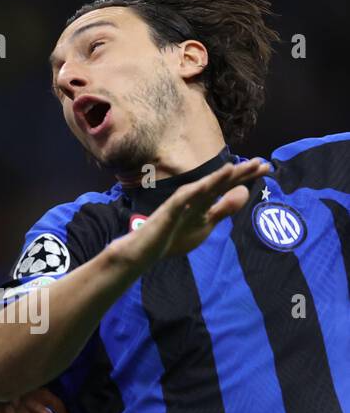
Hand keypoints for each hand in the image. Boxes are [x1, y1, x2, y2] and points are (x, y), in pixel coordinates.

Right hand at [109, 159, 270, 270]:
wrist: (145, 250)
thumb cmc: (174, 235)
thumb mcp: (206, 222)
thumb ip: (224, 208)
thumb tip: (245, 191)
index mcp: (204, 200)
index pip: (228, 184)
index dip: (247, 176)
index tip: (267, 167)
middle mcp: (194, 197)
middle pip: (219, 182)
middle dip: (239, 173)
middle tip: (261, 162)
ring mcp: (181, 203)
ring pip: (202, 188)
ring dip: (217, 178)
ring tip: (234, 167)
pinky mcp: (169, 212)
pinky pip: (182, 201)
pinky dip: (193, 192)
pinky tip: (204, 185)